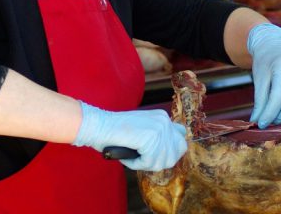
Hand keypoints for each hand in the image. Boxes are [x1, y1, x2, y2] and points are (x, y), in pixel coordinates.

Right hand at [73, 101, 187, 171]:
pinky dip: (136, 164)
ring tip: (132, 155)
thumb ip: (157, 137)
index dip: (171, 150)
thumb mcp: (142, 130)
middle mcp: (164, 121)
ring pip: (162, 161)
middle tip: (144, 159)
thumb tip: (170, 154)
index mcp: (163, 117)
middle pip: (178, 152)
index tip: (155, 154)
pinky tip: (127, 155)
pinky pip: (149, 163)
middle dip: (161, 160)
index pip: (181, 138)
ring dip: (145, 164)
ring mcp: (159, 128)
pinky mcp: (150, 138)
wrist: (99, 125)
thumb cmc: (115, 132)